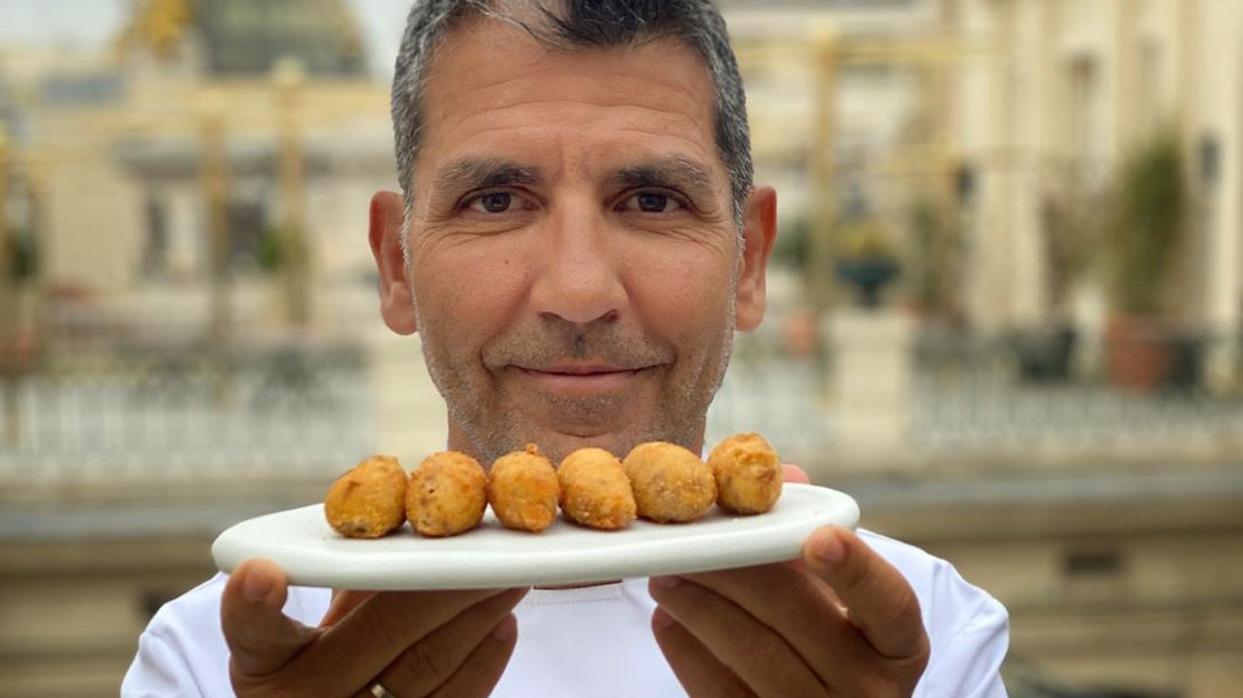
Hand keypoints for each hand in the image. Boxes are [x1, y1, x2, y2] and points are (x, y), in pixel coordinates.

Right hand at [221, 558, 527, 696]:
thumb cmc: (323, 666)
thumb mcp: (310, 633)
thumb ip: (343, 584)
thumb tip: (407, 528)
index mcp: (266, 667)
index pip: (253, 633)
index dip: (255, 605)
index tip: (263, 571)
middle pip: (381, 631)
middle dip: (445, 577)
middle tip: (488, 537)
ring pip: (430, 663)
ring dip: (480, 610)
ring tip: (512, 572)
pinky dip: (486, 657)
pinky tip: (504, 621)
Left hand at [648, 466, 929, 696]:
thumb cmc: (831, 640)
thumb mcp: (839, 597)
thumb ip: (813, 533)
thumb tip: (788, 474)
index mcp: (898, 644)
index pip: (890, 603)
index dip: (856, 570)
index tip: (819, 537)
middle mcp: (869, 689)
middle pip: (799, 619)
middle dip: (738, 570)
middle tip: (691, 539)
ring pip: (753, 654)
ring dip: (700, 606)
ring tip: (666, 573)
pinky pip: (720, 693)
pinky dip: (687, 652)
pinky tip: (667, 619)